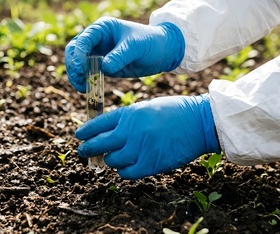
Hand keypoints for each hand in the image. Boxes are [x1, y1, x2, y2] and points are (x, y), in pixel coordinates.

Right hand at [64, 17, 184, 91]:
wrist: (163, 52)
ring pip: (78, 63)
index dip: (79, 54)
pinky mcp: (102, 65)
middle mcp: (97, 39)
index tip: (81, 68)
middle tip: (79, 80)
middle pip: (74, 51)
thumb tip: (103, 68)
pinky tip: (87, 89)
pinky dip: (84, 81)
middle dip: (74, 65)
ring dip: (76, 75)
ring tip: (82, 87)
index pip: (83, 40)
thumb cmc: (151, 41)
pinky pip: (88, 73)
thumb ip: (120, 56)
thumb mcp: (136, 47)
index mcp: (103, 28)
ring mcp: (98, 52)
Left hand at [76, 94, 219, 179]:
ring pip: (112, 160)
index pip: (99, 124)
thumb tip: (108, 132)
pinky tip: (125, 166)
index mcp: (129, 114)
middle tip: (83, 151)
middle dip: (88, 149)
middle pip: (99, 144)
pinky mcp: (150, 164)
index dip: (86, 131)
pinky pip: (127, 172)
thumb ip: (127, 119)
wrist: (199, 122)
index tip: (79, 135)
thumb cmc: (175, 111)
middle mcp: (131, 131)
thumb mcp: (146, 107)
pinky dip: (123, 171)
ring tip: (111, 158)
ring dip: (109, 160)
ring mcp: (140, 149)